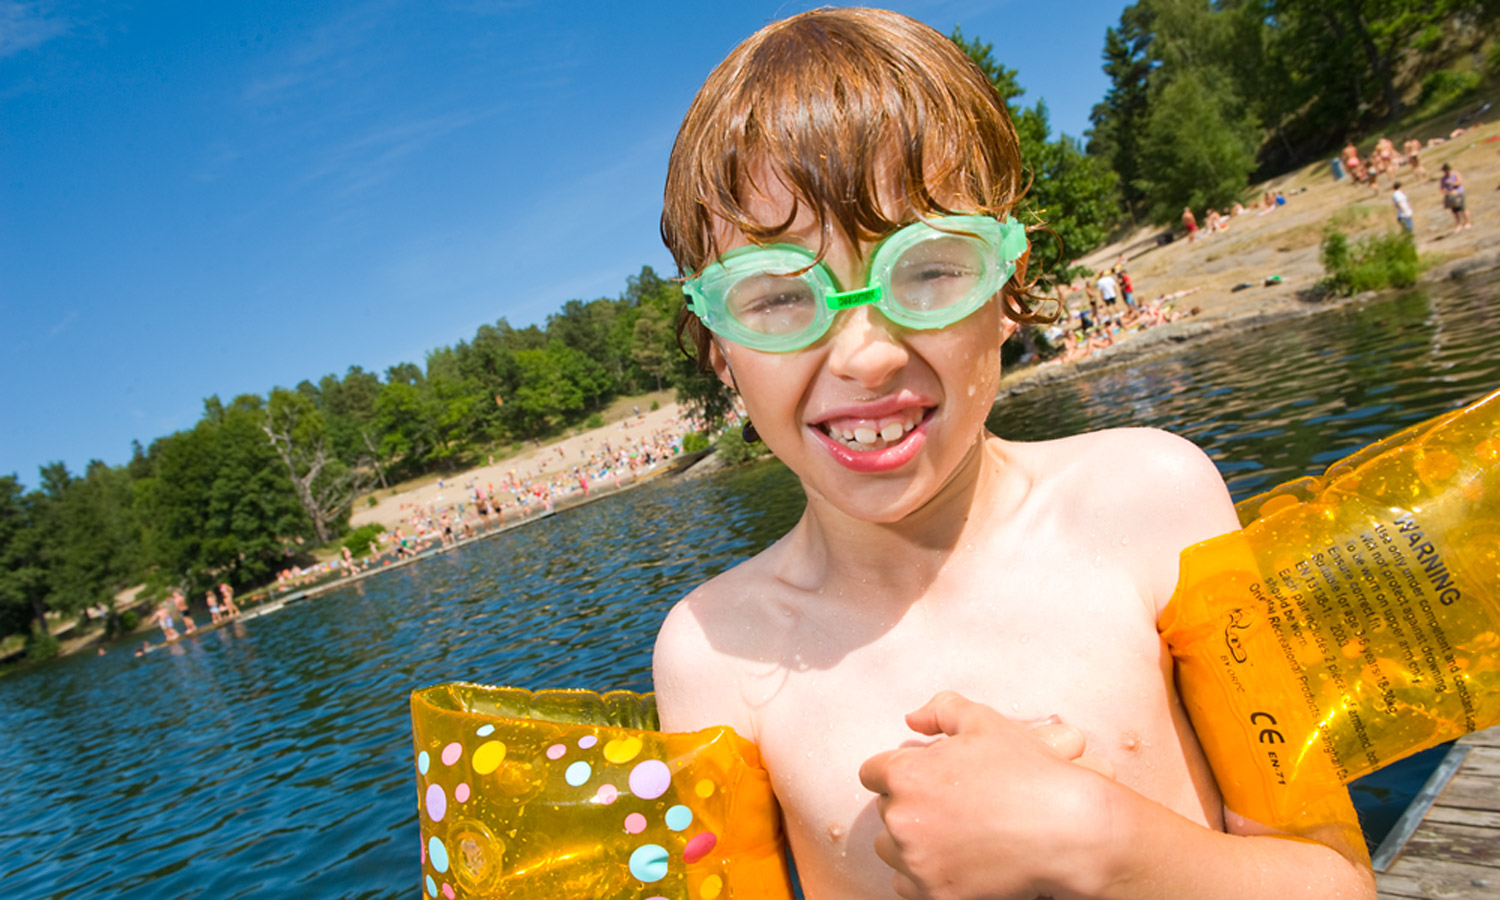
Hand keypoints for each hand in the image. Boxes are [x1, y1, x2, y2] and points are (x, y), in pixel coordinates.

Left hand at [858, 692, 1118, 899]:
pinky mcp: (936, 895)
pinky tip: (953, 861)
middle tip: (944, 804)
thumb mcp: (985, 723)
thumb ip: (941, 710)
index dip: (897, 771)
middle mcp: (902, 819)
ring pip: (891, 851)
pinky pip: (907, 885)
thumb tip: (913, 719)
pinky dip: (924, 875)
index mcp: (906, 774)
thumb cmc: (1029, 772)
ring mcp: (917, 862)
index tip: (920, 777)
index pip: (872, 773)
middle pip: (884, 811)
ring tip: (945, 834)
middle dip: (908, 804)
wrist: (1071, 830)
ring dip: (910, 842)